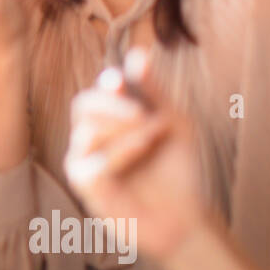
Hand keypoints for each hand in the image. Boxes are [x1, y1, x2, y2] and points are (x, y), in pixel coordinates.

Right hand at [62, 50, 207, 258]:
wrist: (187, 216)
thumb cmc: (178, 170)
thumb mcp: (173, 124)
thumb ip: (153, 91)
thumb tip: (139, 52)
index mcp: (110, 122)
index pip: (97, 93)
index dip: (107, 84)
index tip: (122, 80)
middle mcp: (92, 139)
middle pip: (83, 105)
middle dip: (113, 104)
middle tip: (145, 113)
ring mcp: (85, 163)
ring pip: (89, 131)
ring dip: (125, 129)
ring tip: (154, 136)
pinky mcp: (86, 188)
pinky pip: (93, 162)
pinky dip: (120, 152)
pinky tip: (142, 152)